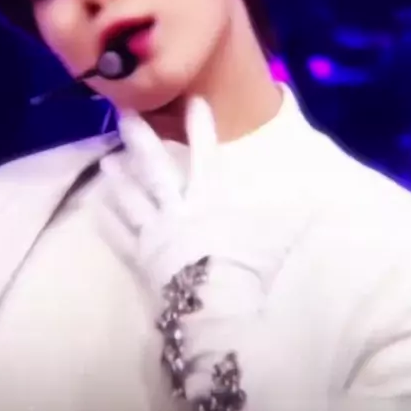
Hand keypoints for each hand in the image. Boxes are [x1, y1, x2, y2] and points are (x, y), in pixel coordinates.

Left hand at [100, 97, 264, 399]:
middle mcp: (177, 210)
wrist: (215, 309)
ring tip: (106, 160)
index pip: (206, 156)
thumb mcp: (272, 238)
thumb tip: (313, 199)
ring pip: (132, 199)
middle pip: (155, 170)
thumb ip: (286, 215)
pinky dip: (110, 223)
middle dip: (141, 140)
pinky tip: (97, 210)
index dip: (201, 128)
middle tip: (124, 114)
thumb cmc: (245, 271)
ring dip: (120, 179)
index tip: (194, 101)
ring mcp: (155, 234)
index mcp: (209, 201)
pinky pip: (122, 237)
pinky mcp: (142, 258)